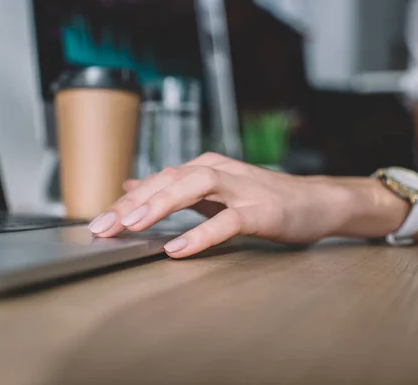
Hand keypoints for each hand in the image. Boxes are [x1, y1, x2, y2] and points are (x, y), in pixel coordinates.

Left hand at [88, 153, 353, 257]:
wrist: (318, 201)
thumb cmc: (263, 199)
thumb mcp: (213, 191)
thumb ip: (173, 189)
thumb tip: (131, 186)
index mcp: (205, 168)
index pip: (158, 179)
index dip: (127, 200)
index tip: (99, 221)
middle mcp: (220, 172)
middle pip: (170, 179)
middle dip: (133, 202)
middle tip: (103, 225)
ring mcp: (242, 189)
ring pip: (196, 187)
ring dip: (161, 204)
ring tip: (132, 225)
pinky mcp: (263, 210)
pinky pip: (228, 221)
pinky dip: (202, 234)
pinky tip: (178, 249)